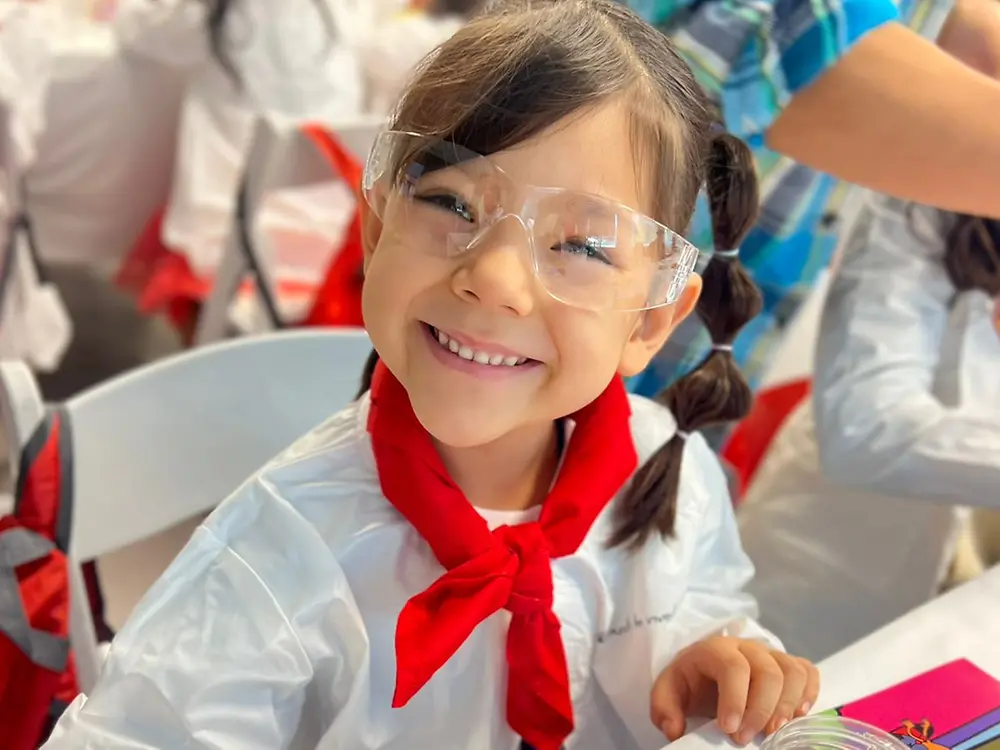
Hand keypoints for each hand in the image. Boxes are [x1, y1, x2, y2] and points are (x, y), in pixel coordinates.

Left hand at [650, 637, 819, 745]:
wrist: (703, 671)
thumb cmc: (689, 682)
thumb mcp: (668, 692)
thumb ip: (664, 708)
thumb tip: (675, 729)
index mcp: (715, 649)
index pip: (733, 667)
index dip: (736, 699)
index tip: (729, 729)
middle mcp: (747, 647)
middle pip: (769, 672)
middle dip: (761, 710)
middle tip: (745, 739)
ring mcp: (771, 654)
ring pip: (793, 671)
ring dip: (787, 705)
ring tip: (773, 731)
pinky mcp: (788, 665)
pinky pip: (808, 672)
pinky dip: (809, 694)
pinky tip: (796, 716)